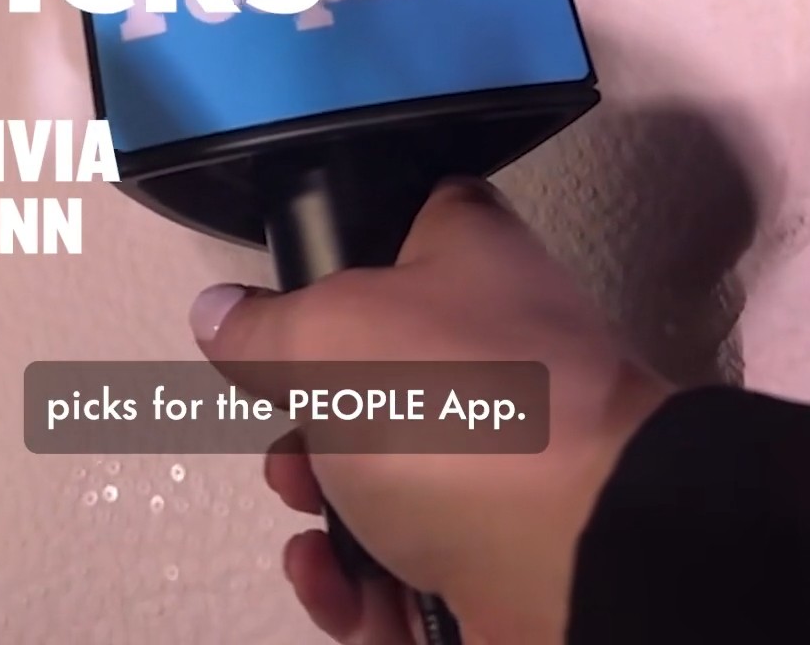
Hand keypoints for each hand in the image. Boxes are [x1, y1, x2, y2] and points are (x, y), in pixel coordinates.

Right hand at [189, 181, 672, 644]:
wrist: (589, 557)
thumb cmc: (460, 408)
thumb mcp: (326, 336)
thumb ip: (261, 328)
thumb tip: (220, 314)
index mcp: (471, 259)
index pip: (408, 221)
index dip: (341, 256)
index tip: (289, 306)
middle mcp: (496, 350)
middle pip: (377, 373)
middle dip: (307, 424)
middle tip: (288, 449)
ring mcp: (509, 461)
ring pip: (388, 481)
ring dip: (326, 515)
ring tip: (312, 535)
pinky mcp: (507, 558)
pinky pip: (412, 569)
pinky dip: (364, 587)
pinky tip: (338, 588)